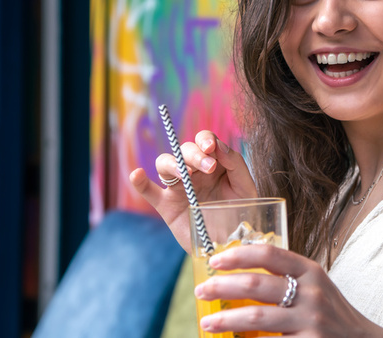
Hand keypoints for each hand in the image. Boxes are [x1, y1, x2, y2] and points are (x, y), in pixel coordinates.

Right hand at [130, 130, 257, 251]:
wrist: (231, 244)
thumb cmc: (240, 213)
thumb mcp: (245, 187)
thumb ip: (235, 164)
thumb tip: (218, 145)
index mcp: (214, 163)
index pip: (204, 141)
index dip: (205, 139)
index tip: (212, 148)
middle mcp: (194, 171)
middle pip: (185, 150)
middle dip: (195, 155)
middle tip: (209, 167)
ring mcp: (178, 188)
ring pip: (165, 163)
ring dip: (174, 163)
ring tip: (185, 173)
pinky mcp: (166, 206)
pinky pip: (149, 191)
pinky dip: (140, 182)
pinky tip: (137, 174)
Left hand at [194, 245, 382, 336]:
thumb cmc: (331, 314)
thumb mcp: (315, 287)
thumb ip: (288, 278)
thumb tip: (239, 275)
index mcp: (311, 271)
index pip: (270, 254)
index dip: (238, 254)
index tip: (214, 260)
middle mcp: (312, 293)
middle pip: (257, 284)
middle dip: (222, 287)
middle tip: (201, 290)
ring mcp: (311, 321)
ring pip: (258, 317)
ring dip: (226, 319)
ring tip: (207, 321)